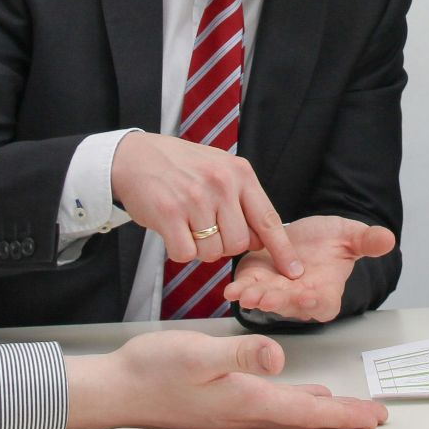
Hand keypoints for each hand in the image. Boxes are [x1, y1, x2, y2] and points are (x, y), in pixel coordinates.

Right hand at [63, 331, 387, 428]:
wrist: (118, 388)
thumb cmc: (153, 370)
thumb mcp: (199, 353)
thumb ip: (240, 355)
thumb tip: (278, 358)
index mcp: (246, 399)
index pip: (306, 411)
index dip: (343, 414)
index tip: (374, 416)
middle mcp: (244, 410)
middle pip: (304, 417)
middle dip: (342, 418)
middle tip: (373, 417)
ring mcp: (232, 409)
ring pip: (289, 412)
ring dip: (321, 412)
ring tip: (347, 410)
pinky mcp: (222, 401)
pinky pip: (270, 406)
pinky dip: (294, 403)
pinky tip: (300, 396)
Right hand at [110, 132, 302, 279]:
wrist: (135, 156)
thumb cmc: (181, 168)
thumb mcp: (220, 169)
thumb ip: (243, 199)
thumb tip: (263, 239)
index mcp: (239, 173)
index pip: (268, 219)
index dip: (282, 250)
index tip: (293, 272)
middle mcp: (221, 184)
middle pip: (239, 244)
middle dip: (225, 246)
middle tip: (208, 229)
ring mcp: (195, 198)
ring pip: (212, 252)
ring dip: (200, 249)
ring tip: (188, 226)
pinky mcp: (168, 213)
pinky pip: (185, 254)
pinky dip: (180, 251)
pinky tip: (173, 232)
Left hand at [223, 215, 396, 321]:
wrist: (302, 234)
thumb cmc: (328, 240)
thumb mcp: (350, 235)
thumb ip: (367, 241)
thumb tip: (389, 238)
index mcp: (325, 293)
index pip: (322, 304)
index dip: (315, 302)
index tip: (309, 296)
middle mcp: (299, 299)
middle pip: (290, 306)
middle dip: (278, 301)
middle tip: (268, 297)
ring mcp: (275, 293)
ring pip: (266, 300)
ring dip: (255, 298)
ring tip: (246, 294)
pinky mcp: (255, 282)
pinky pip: (246, 289)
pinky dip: (239, 290)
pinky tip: (231, 290)